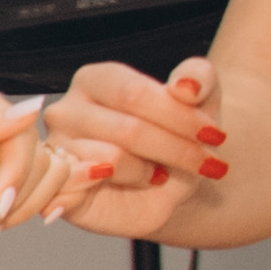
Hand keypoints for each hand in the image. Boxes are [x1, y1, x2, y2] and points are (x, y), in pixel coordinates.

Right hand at [0, 52, 224, 244]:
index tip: (215, 136)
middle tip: (207, 164)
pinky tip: (138, 184)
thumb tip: (185, 86)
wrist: (170, 184)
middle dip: (178, 150)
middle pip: (128, 129)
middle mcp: (65, 111)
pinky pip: (85, 191)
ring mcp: (54, 152)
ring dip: (151, 172)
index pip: (134, 93)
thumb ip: (200, 78)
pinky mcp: (55, 190)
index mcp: (94, 80)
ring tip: (159, 173)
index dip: (180, 117)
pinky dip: (122, 189)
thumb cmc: (178, 137)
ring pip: (112, 160)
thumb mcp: (202, 102)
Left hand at [0, 80, 52, 255]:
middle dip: (13, 199)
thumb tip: (31, 107)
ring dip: (19, 211)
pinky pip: (43, 192)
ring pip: (50, 176)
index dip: (17, 170)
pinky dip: (22, 216)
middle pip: (41, 157)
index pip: (23, 131)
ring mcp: (1, 155)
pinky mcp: (3, 182)